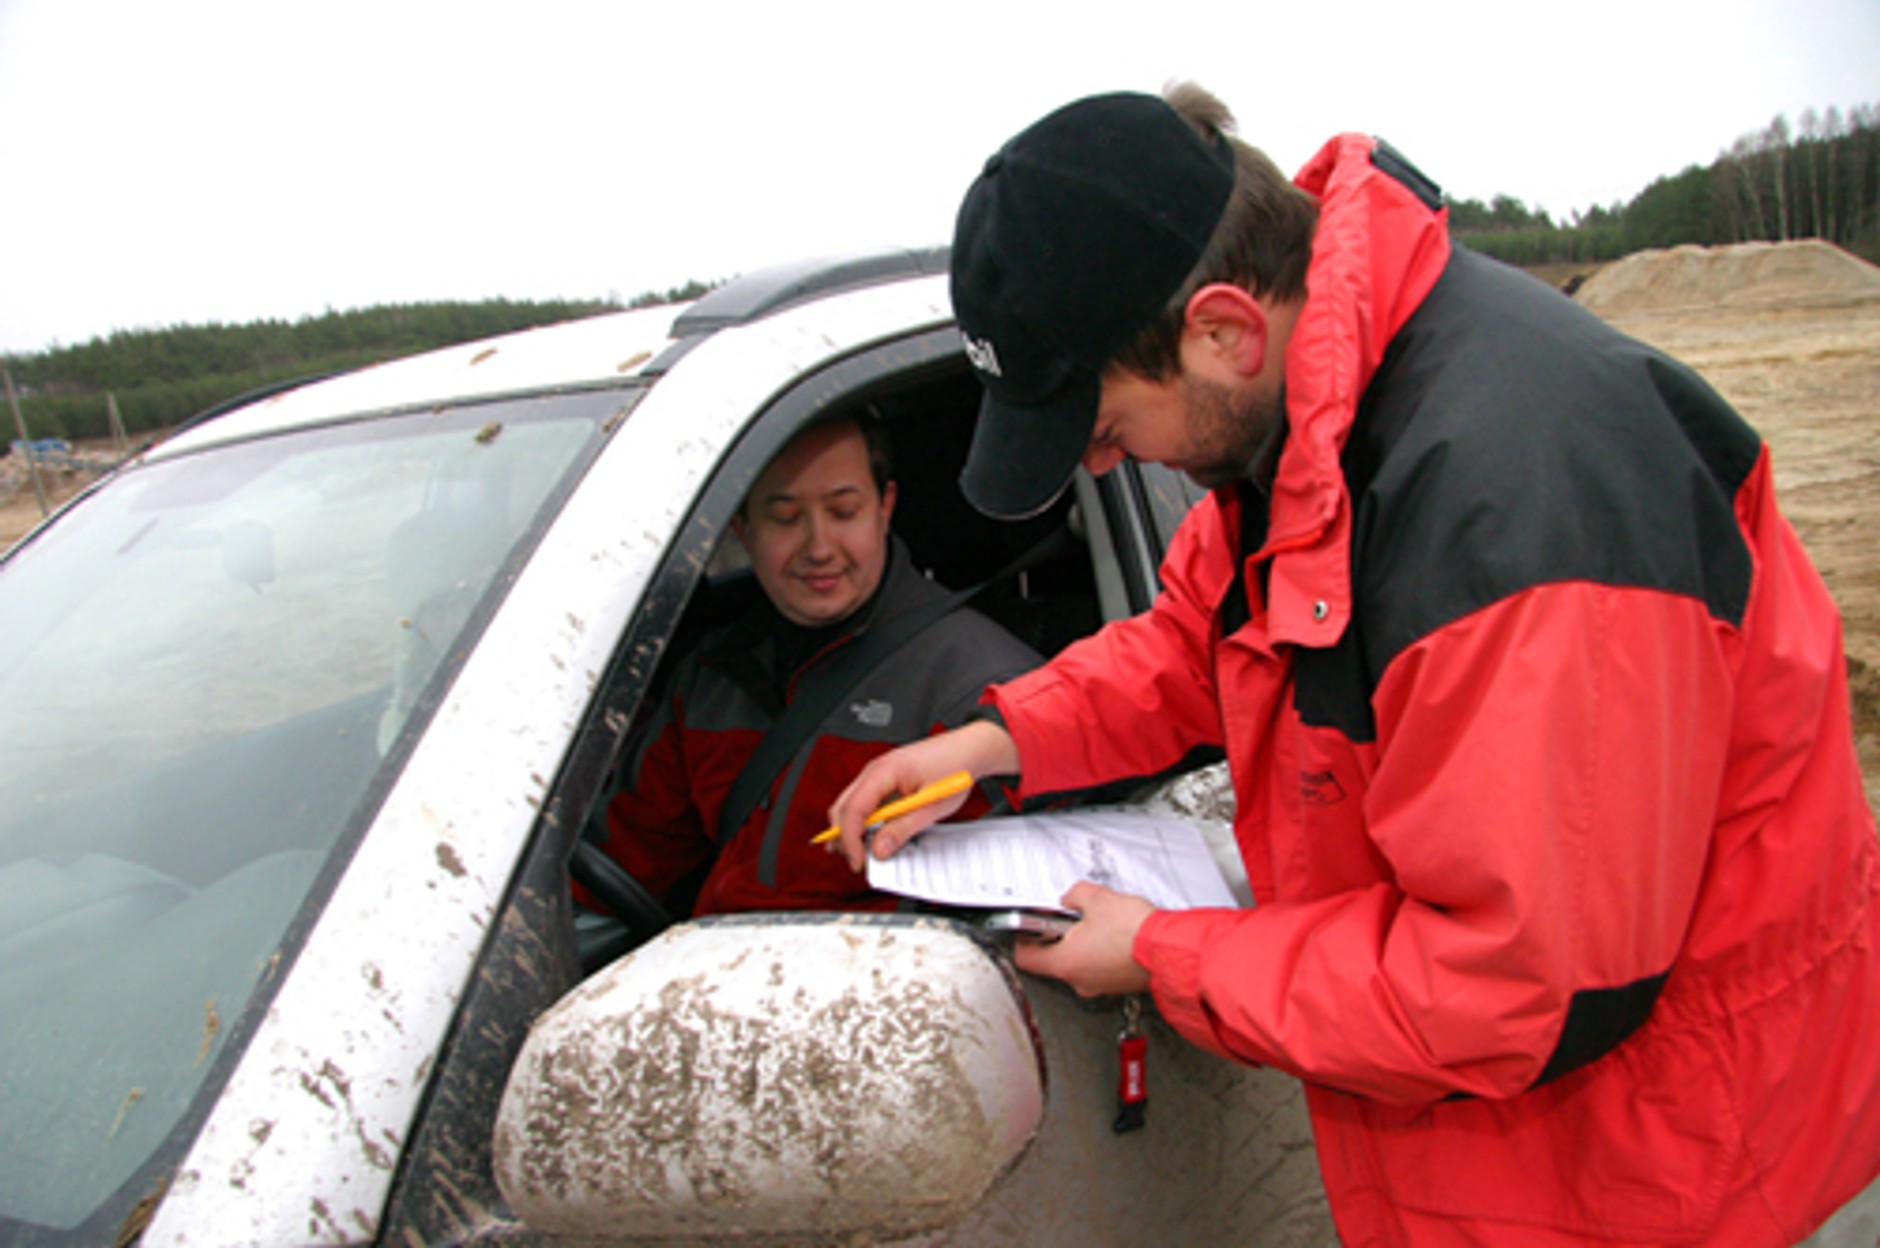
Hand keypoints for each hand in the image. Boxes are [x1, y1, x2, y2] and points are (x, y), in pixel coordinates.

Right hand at [827, 719, 1018, 870]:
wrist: (969, 749)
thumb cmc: (955, 768)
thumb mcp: (931, 806)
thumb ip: (902, 828)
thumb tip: (879, 849)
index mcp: (884, 771)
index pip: (853, 809)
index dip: (851, 839)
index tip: (859, 860)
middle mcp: (875, 770)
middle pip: (842, 807)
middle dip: (843, 836)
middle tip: (857, 860)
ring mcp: (877, 773)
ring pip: (849, 804)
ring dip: (851, 829)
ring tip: (862, 852)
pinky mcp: (884, 779)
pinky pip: (863, 801)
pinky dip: (863, 821)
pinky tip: (873, 835)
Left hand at [1012, 881, 1153, 997]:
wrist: (1169, 950)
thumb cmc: (1134, 932)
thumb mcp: (1096, 898)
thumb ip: (1074, 896)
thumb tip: (1071, 899)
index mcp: (1064, 963)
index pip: (1025, 958)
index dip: (1024, 937)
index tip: (1031, 926)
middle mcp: (1079, 981)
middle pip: (1054, 959)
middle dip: (1061, 936)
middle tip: (1072, 918)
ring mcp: (1100, 986)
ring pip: (1080, 963)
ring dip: (1085, 944)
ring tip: (1100, 924)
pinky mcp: (1119, 984)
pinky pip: (1101, 967)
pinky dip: (1104, 953)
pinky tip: (1117, 935)